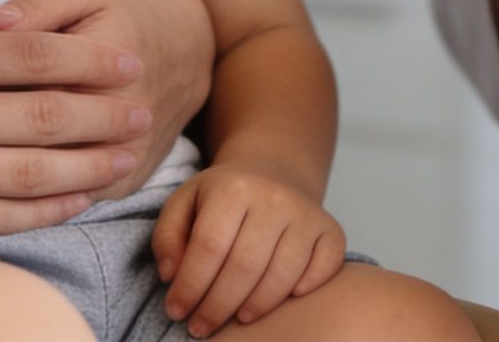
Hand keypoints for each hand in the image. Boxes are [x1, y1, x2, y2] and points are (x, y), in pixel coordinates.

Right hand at [0, 0, 153, 237]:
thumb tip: (14, 15)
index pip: (26, 54)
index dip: (87, 58)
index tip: (126, 59)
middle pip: (38, 115)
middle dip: (103, 114)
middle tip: (146, 109)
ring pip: (25, 172)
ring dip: (88, 165)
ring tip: (128, 157)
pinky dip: (42, 210)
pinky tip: (76, 198)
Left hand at [5, 0, 215, 198]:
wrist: (191, 56)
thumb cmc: (122, 16)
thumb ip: (32, 8)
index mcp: (100, 67)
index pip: (16, 90)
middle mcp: (117, 123)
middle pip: (25, 141)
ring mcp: (123, 163)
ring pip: (42, 182)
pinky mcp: (122, 188)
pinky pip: (63, 203)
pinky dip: (26, 199)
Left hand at [152, 163, 346, 338]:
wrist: (272, 173)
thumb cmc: (221, 199)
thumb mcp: (184, 203)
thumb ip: (167, 237)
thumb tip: (170, 274)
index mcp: (232, 188)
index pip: (209, 246)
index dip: (190, 286)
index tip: (176, 311)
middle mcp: (274, 197)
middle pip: (245, 265)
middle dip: (218, 306)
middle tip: (200, 328)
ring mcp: (306, 213)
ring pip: (283, 273)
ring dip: (256, 307)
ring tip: (236, 321)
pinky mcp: (331, 229)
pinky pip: (325, 266)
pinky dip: (306, 289)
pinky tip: (283, 302)